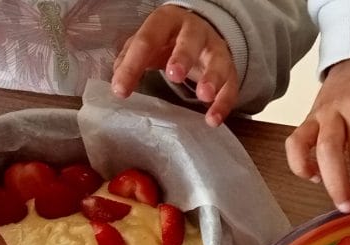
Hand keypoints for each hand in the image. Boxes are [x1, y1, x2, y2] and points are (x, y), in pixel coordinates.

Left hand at [111, 5, 238, 126]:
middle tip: (174, 75)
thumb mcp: (148, 44)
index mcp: (167, 21)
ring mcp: (215, 49)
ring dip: (212, 78)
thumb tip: (118, 81)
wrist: (201, 36)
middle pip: (190, 40)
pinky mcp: (230, 69)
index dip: (133, 65)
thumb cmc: (168, 42)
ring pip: (217, 61)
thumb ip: (130, 58)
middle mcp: (194, 30)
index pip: (148, 39)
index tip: (121, 91)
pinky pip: (230, 86)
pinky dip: (224, 103)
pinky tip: (213, 119)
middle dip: (183, 57)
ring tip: (203, 96)